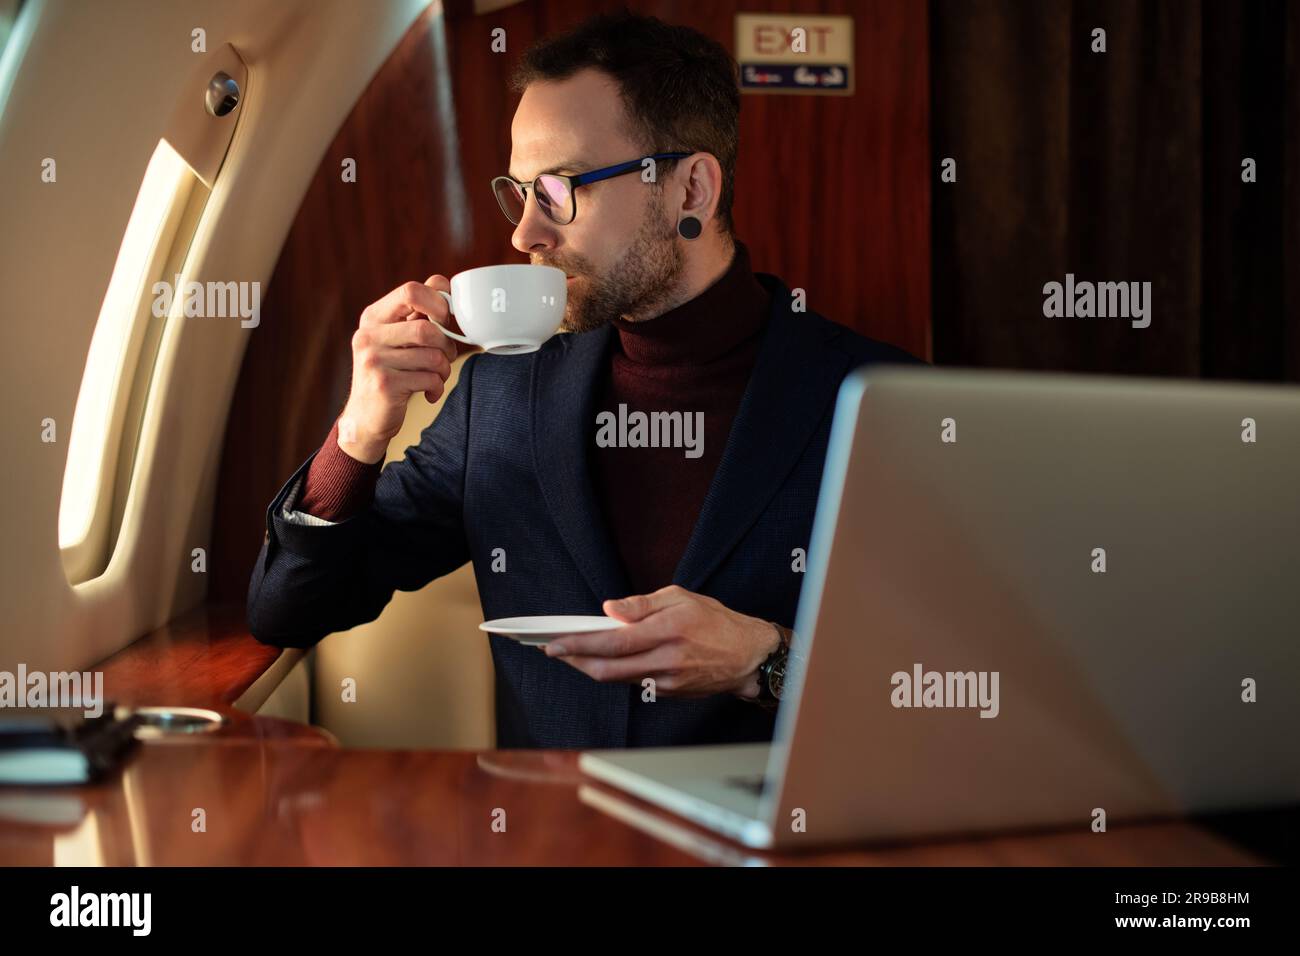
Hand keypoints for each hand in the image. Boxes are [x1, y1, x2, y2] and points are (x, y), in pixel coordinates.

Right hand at [337, 276, 463, 463]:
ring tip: (436, 377)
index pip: (411, 291)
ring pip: (433, 356)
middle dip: (447, 346)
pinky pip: (430, 379)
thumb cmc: (392, 373)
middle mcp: (368, 335)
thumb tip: (444, 285)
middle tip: (445, 357)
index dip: (438, 303)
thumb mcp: (398, 339)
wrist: (366, 418)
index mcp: (373, 317)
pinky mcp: (384, 384)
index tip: (444, 320)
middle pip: (427, 329)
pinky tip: (428, 393)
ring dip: (444, 370)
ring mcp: (373, 360)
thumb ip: (417, 314)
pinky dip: (437, 388)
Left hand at [543, 585, 779, 699]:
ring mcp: (667, 681)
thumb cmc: (715, 620)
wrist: (748, 655)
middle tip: (553, 650)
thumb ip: (642, 604)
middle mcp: (666, 660)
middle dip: (575, 661)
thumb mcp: (680, 597)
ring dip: (591, 667)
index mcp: (668, 630)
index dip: (580, 644)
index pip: (614, 641)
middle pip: (608, 669)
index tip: (554, 642)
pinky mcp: (669, 693)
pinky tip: (602, 661)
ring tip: (571, 653)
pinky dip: (614, 672)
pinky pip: (633, 684)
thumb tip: (609, 609)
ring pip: (617, 679)